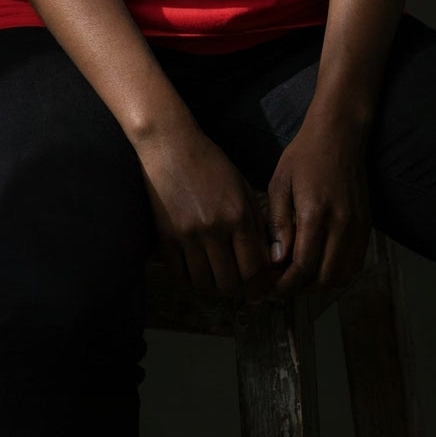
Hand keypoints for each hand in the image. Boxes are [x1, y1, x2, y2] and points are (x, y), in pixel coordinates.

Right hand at [137, 126, 273, 300]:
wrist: (171, 147)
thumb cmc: (212, 164)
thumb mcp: (243, 188)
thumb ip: (256, 224)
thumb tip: (269, 260)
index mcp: (238, 215)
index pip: (255, 268)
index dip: (260, 285)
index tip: (259, 289)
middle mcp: (215, 229)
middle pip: (230, 282)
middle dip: (236, 286)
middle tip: (236, 278)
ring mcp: (188, 235)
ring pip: (205, 284)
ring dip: (213, 283)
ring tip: (215, 272)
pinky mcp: (166, 238)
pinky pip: (181, 276)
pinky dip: (191, 279)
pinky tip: (197, 268)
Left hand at [266, 113, 371, 295]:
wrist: (339, 135)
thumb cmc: (305, 155)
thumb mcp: (280, 183)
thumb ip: (278, 224)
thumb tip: (276, 260)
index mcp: (316, 213)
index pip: (303, 266)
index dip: (286, 284)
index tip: (271, 288)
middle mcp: (342, 224)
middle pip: (324, 278)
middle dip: (300, 289)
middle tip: (281, 287)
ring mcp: (358, 225)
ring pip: (342, 275)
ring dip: (320, 285)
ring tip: (298, 280)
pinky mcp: (366, 224)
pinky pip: (355, 262)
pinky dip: (338, 273)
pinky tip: (319, 267)